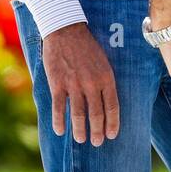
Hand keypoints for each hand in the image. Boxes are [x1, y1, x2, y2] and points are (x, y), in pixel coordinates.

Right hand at [42, 23, 119, 144]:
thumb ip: (104, 81)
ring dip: (80, 130)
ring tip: (81, 139)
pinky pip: (59, 108)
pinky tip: (60, 130)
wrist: (65, 29)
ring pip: (79, 115)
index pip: (112, 107)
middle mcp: (92, 83)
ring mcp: (74, 84)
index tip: (112, 135)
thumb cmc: (86, 45)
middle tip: (97, 142)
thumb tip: (106, 101)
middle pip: (96, 114)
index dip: (112, 123)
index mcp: (106, 77)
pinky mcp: (57, 84)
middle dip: (97, 131)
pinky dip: (59, 121)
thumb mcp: (103, 61)